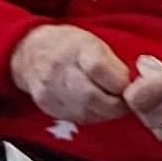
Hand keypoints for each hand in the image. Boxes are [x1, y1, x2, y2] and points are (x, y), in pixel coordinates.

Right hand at [7, 23, 134, 126]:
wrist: (30, 53)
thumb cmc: (68, 46)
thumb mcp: (93, 43)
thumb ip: (113, 64)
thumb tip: (131, 86)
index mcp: (76, 48)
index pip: (98, 68)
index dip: (119, 83)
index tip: (129, 87)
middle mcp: (59, 69)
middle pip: (92, 96)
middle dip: (115, 105)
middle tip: (125, 103)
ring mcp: (50, 90)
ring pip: (86, 112)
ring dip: (105, 112)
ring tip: (111, 104)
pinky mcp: (48, 106)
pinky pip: (77, 118)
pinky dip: (92, 115)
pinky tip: (95, 107)